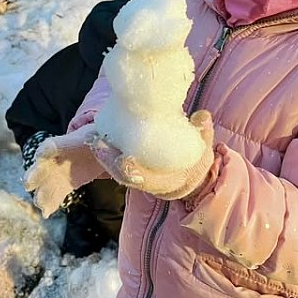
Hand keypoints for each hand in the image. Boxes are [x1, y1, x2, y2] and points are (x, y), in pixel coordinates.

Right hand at [23, 123, 105, 217]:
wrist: (100, 143)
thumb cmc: (101, 137)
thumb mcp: (107, 138)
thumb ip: (110, 149)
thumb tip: (122, 160)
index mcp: (70, 141)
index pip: (55, 144)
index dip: (47, 150)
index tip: (41, 155)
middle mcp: (60, 156)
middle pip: (44, 164)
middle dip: (36, 173)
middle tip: (29, 184)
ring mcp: (60, 170)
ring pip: (46, 181)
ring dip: (41, 192)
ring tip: (40, 204)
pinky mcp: (64, 183)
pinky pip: (55, 193)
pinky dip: (51, 202)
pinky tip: (46, 212)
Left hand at [90, 110, 214, 200]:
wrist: (190, 175)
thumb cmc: (196, 161)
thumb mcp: (204, 147)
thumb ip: (203, 132)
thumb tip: (202, 116)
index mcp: (166, 181)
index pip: (145, 180)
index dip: (133, 171)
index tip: (124, 158)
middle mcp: (148, 182)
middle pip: (123, 175)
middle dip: (108, 159)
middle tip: (97, 141)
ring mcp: (137, 177)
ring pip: (114, 170)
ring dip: (102, 154)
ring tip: (93, 136)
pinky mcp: (129, 167)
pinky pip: (113, 163)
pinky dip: (104, 152)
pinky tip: (97, 135)